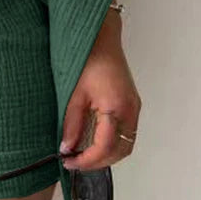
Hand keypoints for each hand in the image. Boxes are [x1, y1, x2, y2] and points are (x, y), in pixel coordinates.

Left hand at [60, 12, 140, 170]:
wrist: (100, 37)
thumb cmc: (86, 59)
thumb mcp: (74, 94)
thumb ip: (72, 124)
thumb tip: (67, 147)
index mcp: (116, 107)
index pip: (105, 146)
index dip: (87, 160)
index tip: (69, 162)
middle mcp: (130, 110)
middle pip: (121, 150)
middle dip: (99, 161)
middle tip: (76, 162)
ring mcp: (134, 107)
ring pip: (126, 143)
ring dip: (106, 154)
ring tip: (83, 154)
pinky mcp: (131, 103)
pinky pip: (126, 132)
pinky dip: (111, 142)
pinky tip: (93, 140)